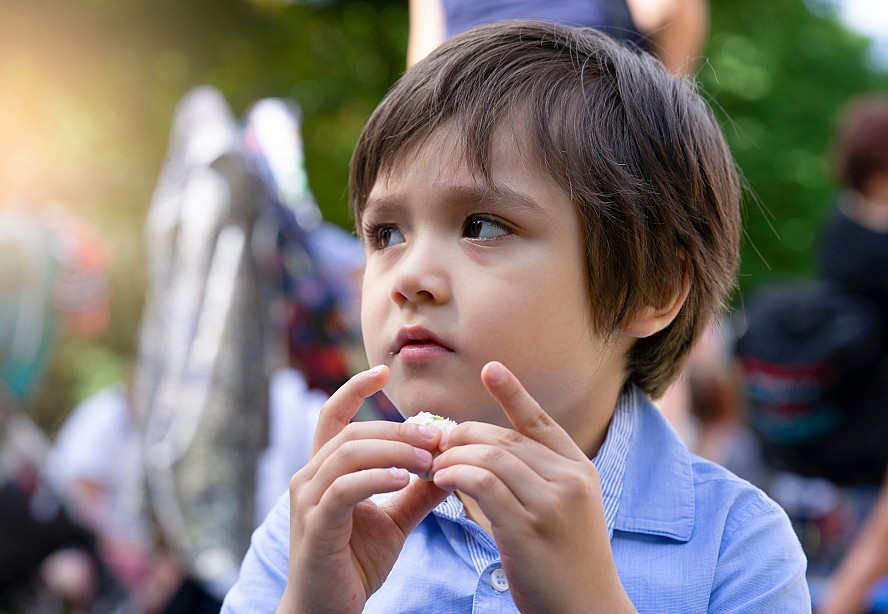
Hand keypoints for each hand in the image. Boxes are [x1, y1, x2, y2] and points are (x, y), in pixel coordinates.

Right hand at [278, 365, 449, 613]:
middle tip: (438, 433)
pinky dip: (376, 478)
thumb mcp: (394, 521)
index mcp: (326, 470)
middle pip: (353, 432)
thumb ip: (418, 491)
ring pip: (349, 454)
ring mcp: (309, 500)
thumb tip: (452, 464)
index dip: (355, 389)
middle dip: (398, 428)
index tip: (383, 370)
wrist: (327, 611)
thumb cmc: (356, 563)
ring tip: (428, 457)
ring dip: (393, 450)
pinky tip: (403, 480)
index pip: (334, 416)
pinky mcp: (316, 525)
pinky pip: (345, 489)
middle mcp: (310, 477)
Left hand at [430, 361, 635, 613]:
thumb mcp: (563, 511)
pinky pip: (483, 483)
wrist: (587, 612)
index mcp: (580, 471)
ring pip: (491, 456)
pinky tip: (441, 479)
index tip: (490, 368)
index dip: (513, 393)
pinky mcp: (528, 528)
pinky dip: (457, 474)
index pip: (541, 422)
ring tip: (434, 464)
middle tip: (435, 441)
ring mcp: (551, 503)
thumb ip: (534, 478)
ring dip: (454, 455)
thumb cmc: (566, 564)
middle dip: (464, 435)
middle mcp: (570, 480)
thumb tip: (483, 453)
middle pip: (505, 438)